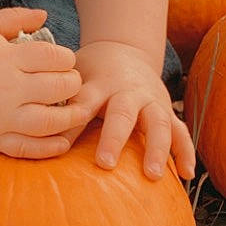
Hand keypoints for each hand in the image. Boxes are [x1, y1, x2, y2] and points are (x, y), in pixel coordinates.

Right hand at [0, 7, 91, 157]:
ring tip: (78, 112)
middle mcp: (8, 88)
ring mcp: (1, 117)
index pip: (52, 58)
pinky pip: (27, 148)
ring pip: (48, 122)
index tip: (65, 60)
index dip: (66, 58)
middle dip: (73, 84)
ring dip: (70, 118)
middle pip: (57, 88)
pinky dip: (49, 148)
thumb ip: (16, 18)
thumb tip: (45, 14)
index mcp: (7, 59)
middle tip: (73, 83)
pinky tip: (63, 142)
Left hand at [61, 40, 195, 180]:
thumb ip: (63, 102)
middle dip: (114, 138)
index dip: (74, 121)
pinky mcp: (165, 110)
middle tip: (104, 164)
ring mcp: (150, 101)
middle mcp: (127, 92)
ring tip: (152, 175)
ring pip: (158, 123)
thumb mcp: (75, 79)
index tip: (62, 144)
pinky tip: (186, 174)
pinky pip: (179, 131)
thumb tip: (39, 134)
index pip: (84, 102)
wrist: (123, 50)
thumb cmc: (91, 72)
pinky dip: (184, 151)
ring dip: (157, 148)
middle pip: (123, 114)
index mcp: (99, 83)